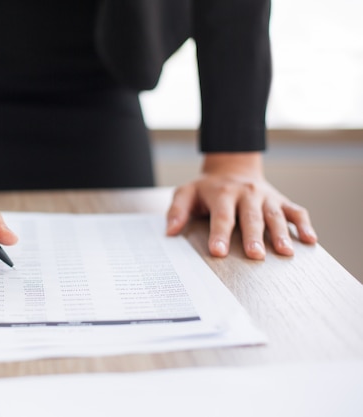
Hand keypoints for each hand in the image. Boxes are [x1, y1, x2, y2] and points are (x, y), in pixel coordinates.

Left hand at [165, 152, 316, 259]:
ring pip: (275, 215)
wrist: (233, 168)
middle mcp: (246, 194)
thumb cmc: (207, 188)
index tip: (217, 252)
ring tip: (285, 253)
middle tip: (255, 255)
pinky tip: (310, 240)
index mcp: (222, 193)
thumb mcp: (186, 193)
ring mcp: (266, 197)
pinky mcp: (281, 200)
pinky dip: (304, 225)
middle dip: (253, 237)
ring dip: (281, 234)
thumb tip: (170, 232)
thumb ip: (177, 210)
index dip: (219, 234)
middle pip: (250, 217)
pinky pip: (296, 211)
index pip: (221, 216)